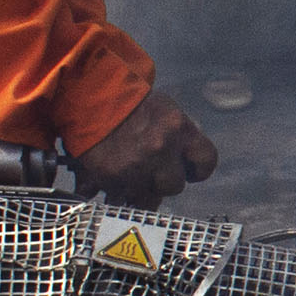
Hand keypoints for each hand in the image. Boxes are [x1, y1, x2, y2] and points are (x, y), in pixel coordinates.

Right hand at [78, 89, 217, 207]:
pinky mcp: (111, 177)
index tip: (188, 171)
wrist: (89, 96)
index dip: (197, 171)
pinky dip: (114, 196)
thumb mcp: (164, 109)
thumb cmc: (129, 101)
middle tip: (151, 173)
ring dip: (139, 192)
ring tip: (129, 179)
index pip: (206, 161)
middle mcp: (161, 149)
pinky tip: (111, 186)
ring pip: (147, 199)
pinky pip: (119, 199)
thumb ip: (179, 135)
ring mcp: (136, 166)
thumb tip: (185, 160)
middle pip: (175, 186)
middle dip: (164, 182)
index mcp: (179, 129)